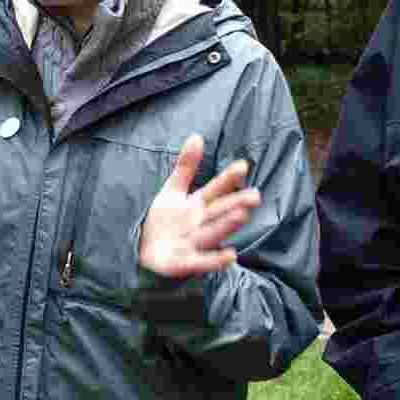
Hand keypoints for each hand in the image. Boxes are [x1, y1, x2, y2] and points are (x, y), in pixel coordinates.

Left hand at [140, 134, 260, 277]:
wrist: (144, 251)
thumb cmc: (163, 221)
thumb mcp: (172, 191)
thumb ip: (186, 167)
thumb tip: (197, 136)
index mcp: (198, 205)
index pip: (215, 189)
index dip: (227, 179)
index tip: (242, 165)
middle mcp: (200, 223)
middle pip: (219, 212)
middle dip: (236, 204)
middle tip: (255, 196)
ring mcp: (195, 243)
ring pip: (213, 232)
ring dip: (227, 225)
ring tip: (242, 215)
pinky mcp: (186, 263)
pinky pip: (202, 262)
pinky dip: (215, 260)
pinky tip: (230, 255)